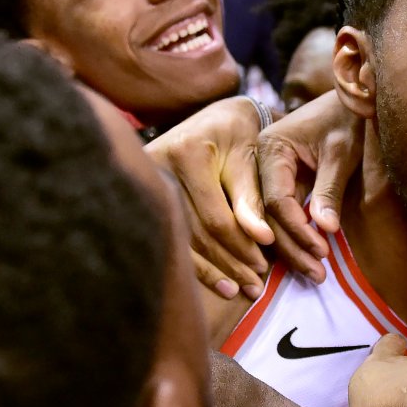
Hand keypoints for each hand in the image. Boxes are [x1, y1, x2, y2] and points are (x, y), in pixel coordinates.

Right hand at [146, 97, 276, 299]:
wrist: (215, 117)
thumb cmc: (240, 136)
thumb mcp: (251, 161)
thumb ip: (253, 199)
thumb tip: (262, 239)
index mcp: (188, 154)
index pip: (216, 217)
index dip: (241, 245)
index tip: (264, 266)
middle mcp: (159, 168)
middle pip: (196, 233)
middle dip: (229, 262)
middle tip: (255, 284)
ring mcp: (144, 183)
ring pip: (181, 240)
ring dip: (213, 270)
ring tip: (241, 289)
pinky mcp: (142, 195)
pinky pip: (169, 237)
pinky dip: (196, 263)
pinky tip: (219, 282)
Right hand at [257, 91, 362, 281]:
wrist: (353, 100)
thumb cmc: (349, 120)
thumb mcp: (342, 152)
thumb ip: (330, 189)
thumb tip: (325, 229)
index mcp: (271, 148)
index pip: (276, 199)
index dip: (297, 228)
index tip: (321, 250)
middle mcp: (261, 162)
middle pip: (268, 216)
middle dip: (293, 247)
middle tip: (318, 274)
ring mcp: (267, 174)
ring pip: (271, 221)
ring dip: (293, 249)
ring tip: (316, 275)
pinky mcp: (280, 183)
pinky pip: (280, 216)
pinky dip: (294, 238)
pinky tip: (308, 260)